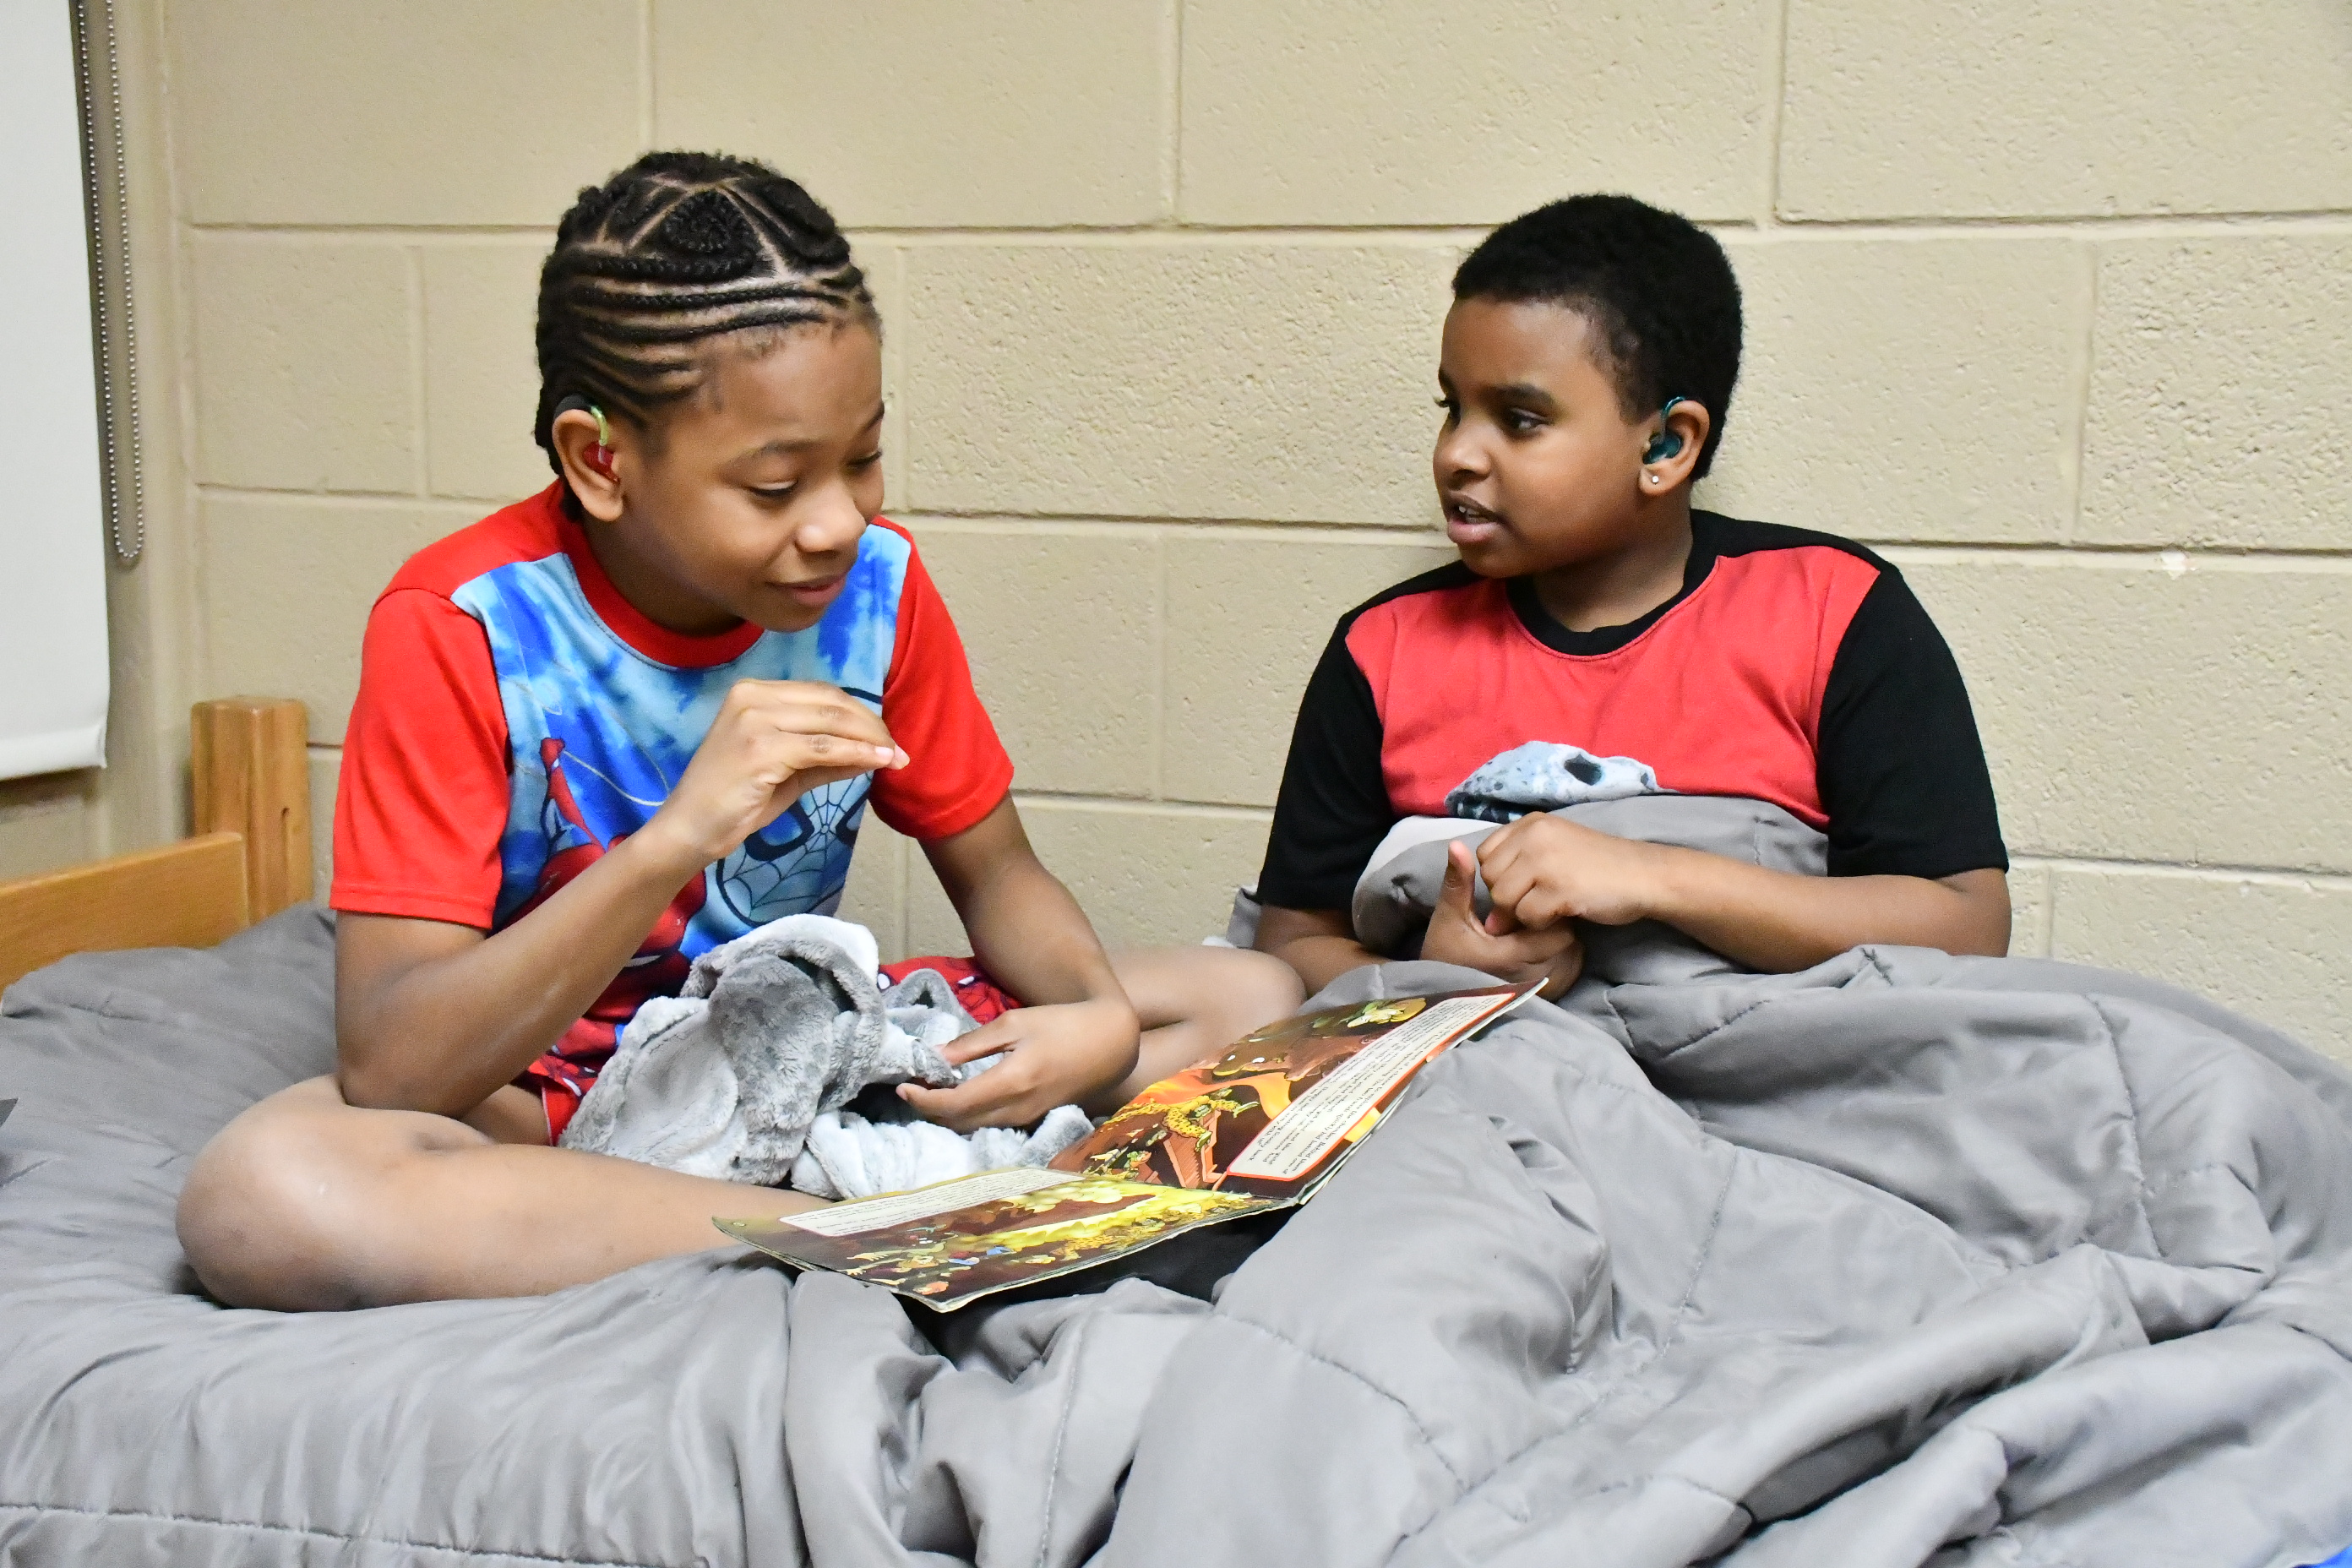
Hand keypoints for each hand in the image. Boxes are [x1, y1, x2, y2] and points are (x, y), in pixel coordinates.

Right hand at [641, 680, 908, 872]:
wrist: (688, 829)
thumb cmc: (734, 801)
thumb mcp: (787, 773)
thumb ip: (827, 758)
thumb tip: (876, 752)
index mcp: (755, 692)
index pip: (823, 695)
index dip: (862, 715)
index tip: (889, 739)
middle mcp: (753, 696)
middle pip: (831, 703)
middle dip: (872, 726)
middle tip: (899, 751)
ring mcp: (755, 720)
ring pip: (831, 722)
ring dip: (871, 740)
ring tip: (895, 758)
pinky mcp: (760, 748)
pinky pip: (823, 748)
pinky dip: (856, 754)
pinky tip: (878, 762)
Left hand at [898, 997, 1140, 1131]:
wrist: (1110, 1043)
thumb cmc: (1062, 1024)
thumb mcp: (1015, 1023)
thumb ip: (972, 1043)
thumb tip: (934, 1057)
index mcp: (1010, 1081)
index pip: (953, 1104)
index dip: (923, 1100)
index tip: (903, 1086)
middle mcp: (1016, 1108)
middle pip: (959, 1123)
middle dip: (930, 1110)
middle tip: (912, 1088)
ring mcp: (1027, 1119)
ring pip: (975, 1128)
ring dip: (948, 1116)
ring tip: (932, 1092)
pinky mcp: (1034, 1120)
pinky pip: (991, 1126)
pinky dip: (969, 1116)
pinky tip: (962, 1097)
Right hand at [1419, 840, 1584, 997]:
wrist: (1441, 990)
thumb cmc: (1445, 953)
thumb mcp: (1448, 917)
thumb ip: (1458, 883)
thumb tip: (1458, 845)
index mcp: (1510, 957)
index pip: (1555, 931)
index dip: (1548, 908)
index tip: (1533, 895)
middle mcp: (1530, 975)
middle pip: (1567, 940)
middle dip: (1556, 920)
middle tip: (1539, 904)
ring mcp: (1538, 984)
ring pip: (1568, 951)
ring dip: (1557, 933)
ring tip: (1540, 921)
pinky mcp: (1541, 988)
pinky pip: (1564, 963)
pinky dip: (1556, 948)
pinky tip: (1539, 937)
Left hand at [1476, 813, 1669, 930]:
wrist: (1645, 875)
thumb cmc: (1600, 867)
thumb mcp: (1556, 853)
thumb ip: (1519, 874)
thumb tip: (1489, 922)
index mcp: (1532, 823)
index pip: (1486, 855)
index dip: (1501, 877)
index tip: (1527, 884)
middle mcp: (1534, 835)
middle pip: (1491, 879)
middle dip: (1510, 898)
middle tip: (1541, 899)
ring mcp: (1545, 860)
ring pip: (1504, 900)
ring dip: (1525, 913)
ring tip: (1554, 905)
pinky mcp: (1558, 887)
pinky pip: (1527, 916)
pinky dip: (1542, 923)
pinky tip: (1564, 912)